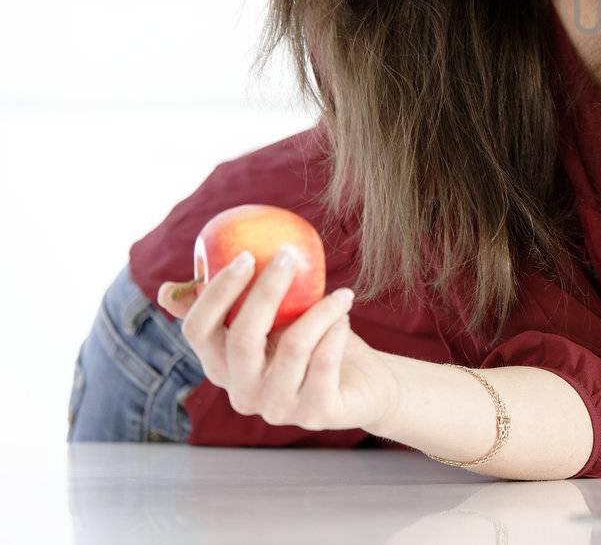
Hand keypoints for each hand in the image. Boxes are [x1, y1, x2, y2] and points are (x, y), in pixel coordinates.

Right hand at [157, 247, 397, 433]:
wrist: (365, 384)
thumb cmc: (313, 343)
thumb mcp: (273, 320)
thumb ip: (233, 304)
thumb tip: (167, 290)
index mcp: (221, 367)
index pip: (197, 330)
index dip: (216, 292)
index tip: (247, 254)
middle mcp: (242, 393)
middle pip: (242, 336)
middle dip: (266, 289)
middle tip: (290, 254)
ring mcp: (276, 408)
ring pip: (294, 346)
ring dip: (321, 309)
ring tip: (341, 294)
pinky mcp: (315, 414)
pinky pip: (325, 361)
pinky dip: (337, 329)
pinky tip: (345, 316)